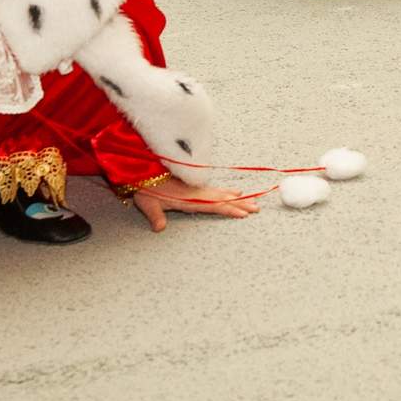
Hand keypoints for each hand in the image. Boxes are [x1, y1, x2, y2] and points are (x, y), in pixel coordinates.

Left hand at [132, 181, 262, 230]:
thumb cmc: (145, 189)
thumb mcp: (148, 204)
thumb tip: (159, 228)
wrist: (143, 171)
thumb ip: (155, 216)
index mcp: (188, 199)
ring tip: (251, 201)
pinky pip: (216, 190)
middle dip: (240, 204)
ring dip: (237, 198)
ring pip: (221, 194)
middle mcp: (196, 193)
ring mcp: (197, 189)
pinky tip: (234, 192)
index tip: (243, 213)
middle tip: (257, 208)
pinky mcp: (194, 187)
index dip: (228, 209)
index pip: (213, 205)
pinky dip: (227, 192)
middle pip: (222, 199)